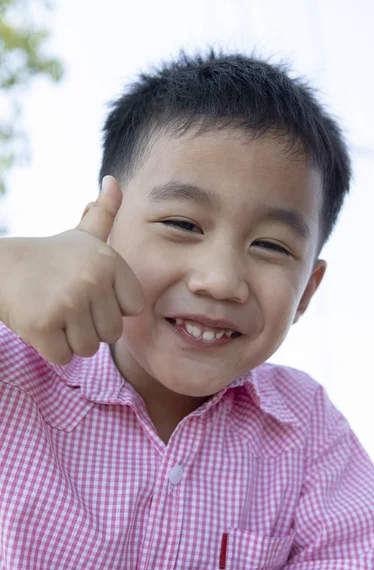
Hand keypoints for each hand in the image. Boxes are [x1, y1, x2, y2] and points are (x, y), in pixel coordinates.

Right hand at [0, 176, 143, 364]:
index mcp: (110, 262)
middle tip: (68, 303)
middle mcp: (93, 280)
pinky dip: (50, 348)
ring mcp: (68, 303)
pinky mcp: (43, 326)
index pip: (133, 309)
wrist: (0, 267)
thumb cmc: (50, 256)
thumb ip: (105, 213)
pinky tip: (40, 324)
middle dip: (90, 326)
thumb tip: (113, 181)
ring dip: (70, 338)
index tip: (89, 291)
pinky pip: (63, 357)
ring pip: (88, 348)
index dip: (111, 306)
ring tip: (54, 312)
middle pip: (111, 333)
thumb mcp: (82, 235)